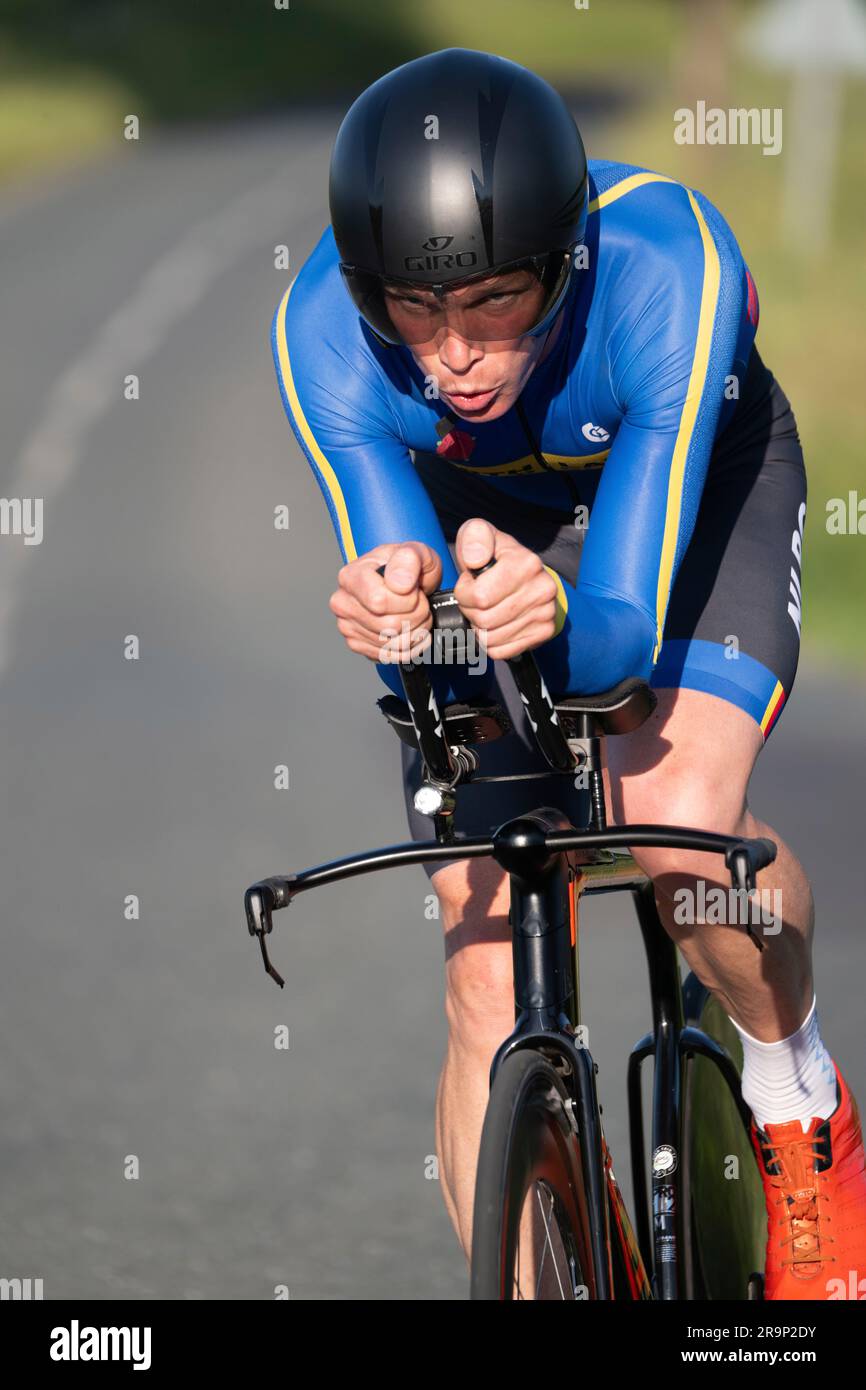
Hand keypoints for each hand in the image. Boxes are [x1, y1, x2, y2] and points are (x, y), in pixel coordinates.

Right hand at [329, 542, 441, 661]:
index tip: (413, 589)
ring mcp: (348, 627)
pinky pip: (391, 657)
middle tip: (420, 604)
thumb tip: (399, 582)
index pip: (379, 601)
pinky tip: (412, 631)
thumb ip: (409, 558)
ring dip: (416, 632)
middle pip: (389, 626)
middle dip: (417, 616)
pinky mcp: (358, 645)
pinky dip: (411, 647)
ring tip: (416, 615)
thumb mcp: (415, 552)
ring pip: (393, 644)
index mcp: (350, 576)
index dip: (407, 600)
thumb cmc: (406, 567)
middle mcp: (343, 603)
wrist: (404, 583)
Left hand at [453, 519, 557, 658]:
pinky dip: (491, 642)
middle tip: (475, 600)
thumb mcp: (481, 536)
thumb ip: (474, 539)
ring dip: (479, 627)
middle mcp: (541, 589)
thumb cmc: (498, 558)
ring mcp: (545, 613)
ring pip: (490, 638)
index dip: (464, 593)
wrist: (530, 576)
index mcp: (526, 563)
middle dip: (469, 611)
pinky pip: (501, 651)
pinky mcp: (543, 632)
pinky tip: (495, 624)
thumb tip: (475, 560)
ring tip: (485, 609)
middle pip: (484, 620)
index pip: (479, 596)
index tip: (469, 584)